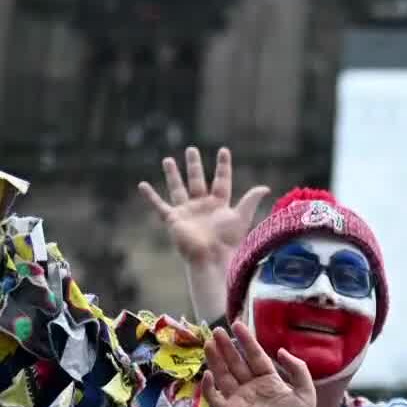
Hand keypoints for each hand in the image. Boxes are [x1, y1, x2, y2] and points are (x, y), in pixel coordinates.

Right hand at [138, 146, 268, 270]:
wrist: (211, 258)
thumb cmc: (228, 240)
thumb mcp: (241, 217)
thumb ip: (250, 201)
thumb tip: (265, 187)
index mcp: (219, 203)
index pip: (221, 180)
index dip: (223, 166)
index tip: (223, 150)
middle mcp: (202, 205)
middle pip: (198, 180)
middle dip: (194, 165)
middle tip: (191, 149)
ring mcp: (187, 211)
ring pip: (178, 188)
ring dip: (173, 174)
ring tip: (168, 159)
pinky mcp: (174, 220)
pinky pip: (159, 206)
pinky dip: (150, 196)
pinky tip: (142, 185)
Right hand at [201, 321, 316, 406]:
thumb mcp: (306, 392)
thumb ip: (298, 368)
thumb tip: (280, 350)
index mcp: (269, 380)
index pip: (255, 356)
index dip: (247, 341)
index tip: (237, 325)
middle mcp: (252, 387)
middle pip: (236, 363)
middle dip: (227, 347)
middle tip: (217, 331)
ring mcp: (240, 400)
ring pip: (224, 376)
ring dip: (216, 360)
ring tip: (209, 343)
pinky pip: (216, 398)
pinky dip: (210, 387)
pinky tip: (208, 373)